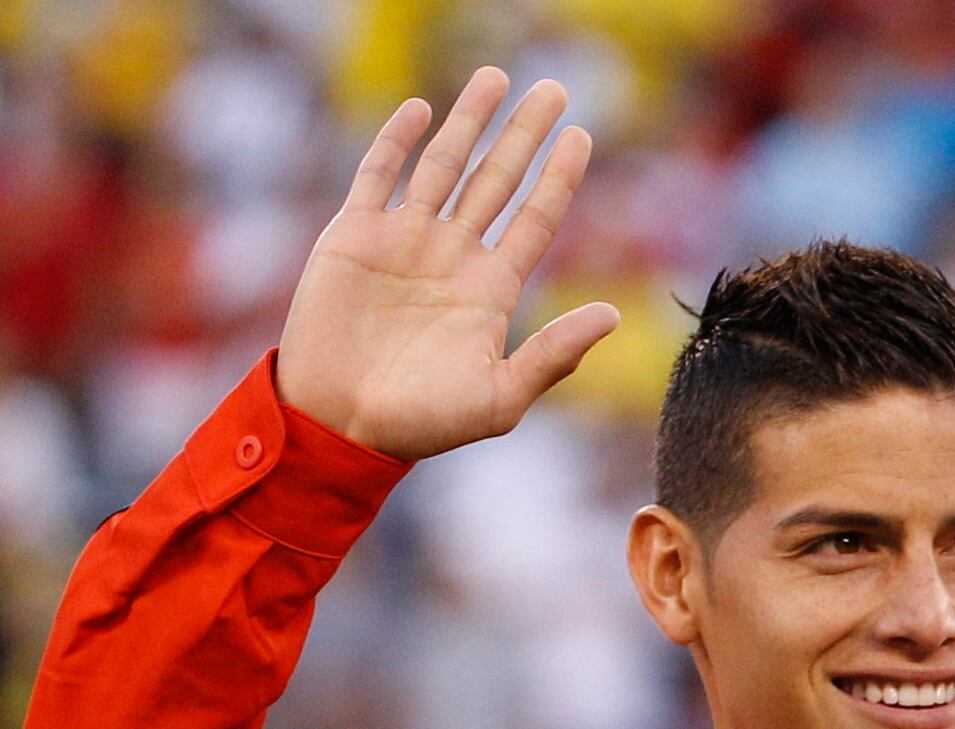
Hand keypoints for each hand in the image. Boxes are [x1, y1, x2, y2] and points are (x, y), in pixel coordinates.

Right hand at [275, 68, 619, 460]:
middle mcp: (452, 256)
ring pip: (444, 165)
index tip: (582, 135)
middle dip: (524, 134)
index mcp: (491, 290)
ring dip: (469, 122)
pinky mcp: (354, 235)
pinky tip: (422, 109)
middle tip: (554, 88)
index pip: (534, 220)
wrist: (340, 423)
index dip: (558, 177)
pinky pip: (379, 174)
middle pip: (497, 180)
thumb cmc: (423, 423)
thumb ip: (555, 355)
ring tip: (496, 78)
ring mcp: (404, 241)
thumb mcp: (500, 397)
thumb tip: (614, 314)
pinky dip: (397, 140)